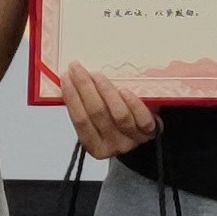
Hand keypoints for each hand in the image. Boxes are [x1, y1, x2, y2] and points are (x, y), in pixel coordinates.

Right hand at [45, 58, 161, 163]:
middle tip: (77, 69)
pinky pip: (141, 118)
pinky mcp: (150, 131)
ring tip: (97, 75)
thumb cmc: (114, 124)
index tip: (65, 77)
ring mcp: (133, 139)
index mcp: (95, 147)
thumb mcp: (97, 122)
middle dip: (85, 87)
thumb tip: (69, 81)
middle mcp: (113, 146)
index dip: (72, 98)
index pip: (80, 121)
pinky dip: (132, 103)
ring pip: (119, 114)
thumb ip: (85, 108)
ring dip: (106, 90)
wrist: (143, 135)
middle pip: (97, 114)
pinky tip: (124, 89)